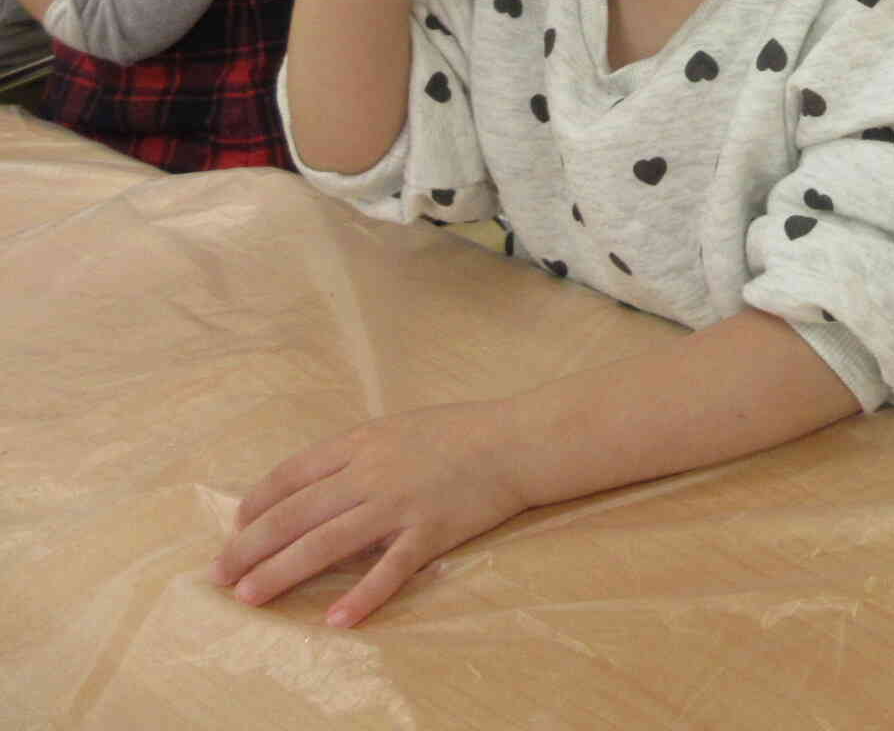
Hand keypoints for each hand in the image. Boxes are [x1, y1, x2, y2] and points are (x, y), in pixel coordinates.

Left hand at [212, 400, 530, 627]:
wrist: (519, 439)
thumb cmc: (461, 431)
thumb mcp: (398, 428)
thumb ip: (357, 455)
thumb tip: (315, 487)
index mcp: (360, 443)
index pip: (290, 475)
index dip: (256, 505)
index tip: (236, 531)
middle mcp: (370, 473)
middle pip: (295, 514)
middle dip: (249, 547)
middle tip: (220, 577)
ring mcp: (399, 504)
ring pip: (326, 543)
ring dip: (281, 573)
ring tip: (249, 597)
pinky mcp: (430, 532)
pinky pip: (389, 570)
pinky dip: (360, 597)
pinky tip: (334, 621)